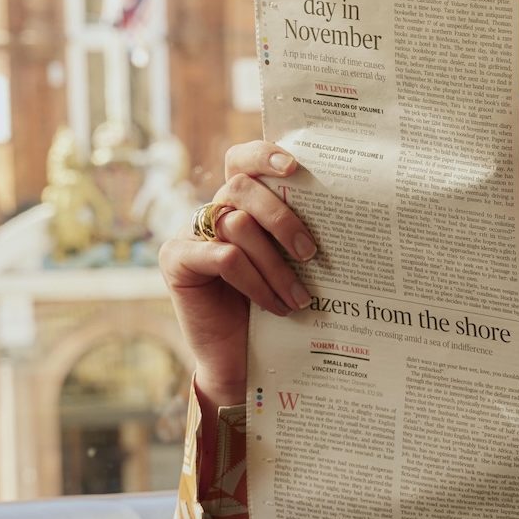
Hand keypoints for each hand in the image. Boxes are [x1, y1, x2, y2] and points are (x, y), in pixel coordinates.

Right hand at [157, 142, 316, 406]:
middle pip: (241, 188)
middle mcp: (211, 214)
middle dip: (281, 218)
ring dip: (274, 264)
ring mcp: (190, 235)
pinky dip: (254, 281)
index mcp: (239, 207)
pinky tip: (275, 306)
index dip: (263, 155)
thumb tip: (341, 217)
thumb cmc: (272, 312)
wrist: (241, 363)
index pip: (242, 163)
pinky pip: (223, 257)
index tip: (295, 166)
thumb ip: (296, 239)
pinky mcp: (177, 261)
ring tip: (299, 297)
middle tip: (311, 253)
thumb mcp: (288, 268)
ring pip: (236, 225)